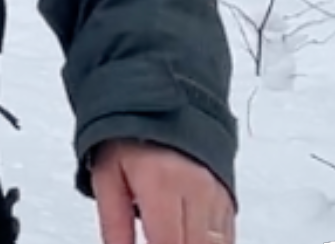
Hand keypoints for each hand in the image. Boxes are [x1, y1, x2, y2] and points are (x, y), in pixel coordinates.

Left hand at [90, 139, 234, 243]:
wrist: (158, 103)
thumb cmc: (128, 137)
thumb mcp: (107, 176)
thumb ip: (114, 222)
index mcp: (161, 183)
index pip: (168, 242)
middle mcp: (195, 188)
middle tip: (156, 238)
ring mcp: (216, 192)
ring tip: (167, 235)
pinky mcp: (228, 196)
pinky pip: (226, 235)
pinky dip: (210, 243)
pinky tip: (188, 237)